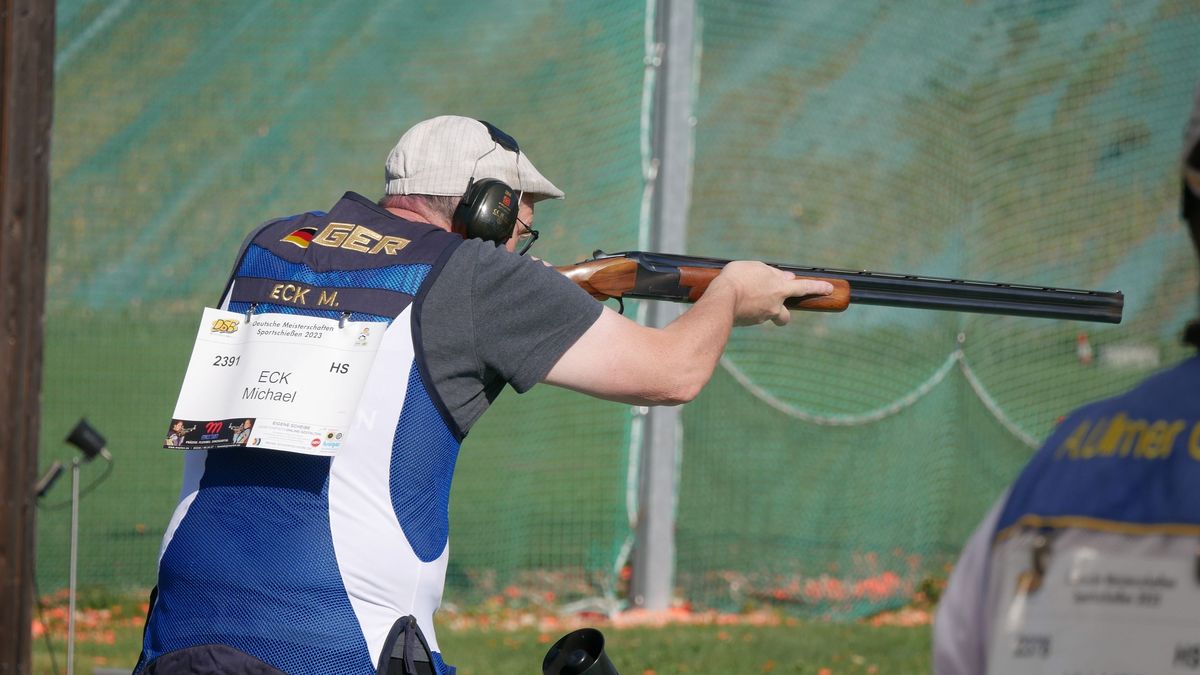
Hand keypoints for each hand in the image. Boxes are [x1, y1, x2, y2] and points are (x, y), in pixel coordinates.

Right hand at [712, 261, 834, 326]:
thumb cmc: (738, 278)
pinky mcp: (747, 323)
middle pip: (785, 315)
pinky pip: (750, 316)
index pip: (804, 288)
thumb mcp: (756, 268)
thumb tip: (785, 278)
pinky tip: (733, 302)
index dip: (818, 288)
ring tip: (741, 298)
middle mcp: (774, 305)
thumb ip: (771, 273)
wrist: (721, 300)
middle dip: (782, 313)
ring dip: (757, 308)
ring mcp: (761, 317)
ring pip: (764, 315)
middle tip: (772, 307)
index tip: (830, 289)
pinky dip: (745, 310)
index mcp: (779, 288)